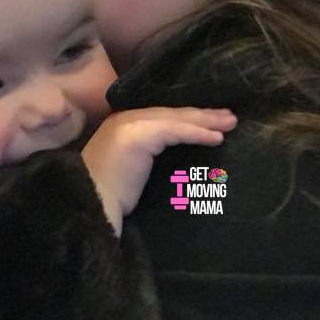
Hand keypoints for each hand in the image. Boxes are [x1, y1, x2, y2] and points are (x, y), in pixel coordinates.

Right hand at [82, 107, 235, 234]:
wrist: (90, 205)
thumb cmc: (108, 198)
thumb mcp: (133, 172)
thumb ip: (149, 158)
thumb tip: (180, 161)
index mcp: (123, 126)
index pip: (162, 118)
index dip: (188, 118)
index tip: (212, 122)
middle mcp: (125, 119)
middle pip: (172, 114)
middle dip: (202, 115)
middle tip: (229, 118)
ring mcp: (131, 124)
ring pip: (176, 119)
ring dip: (206, 121)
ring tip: (230, 124)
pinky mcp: (138, 134)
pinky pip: (175, 130)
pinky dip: (198, 133)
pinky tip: (216, 138)